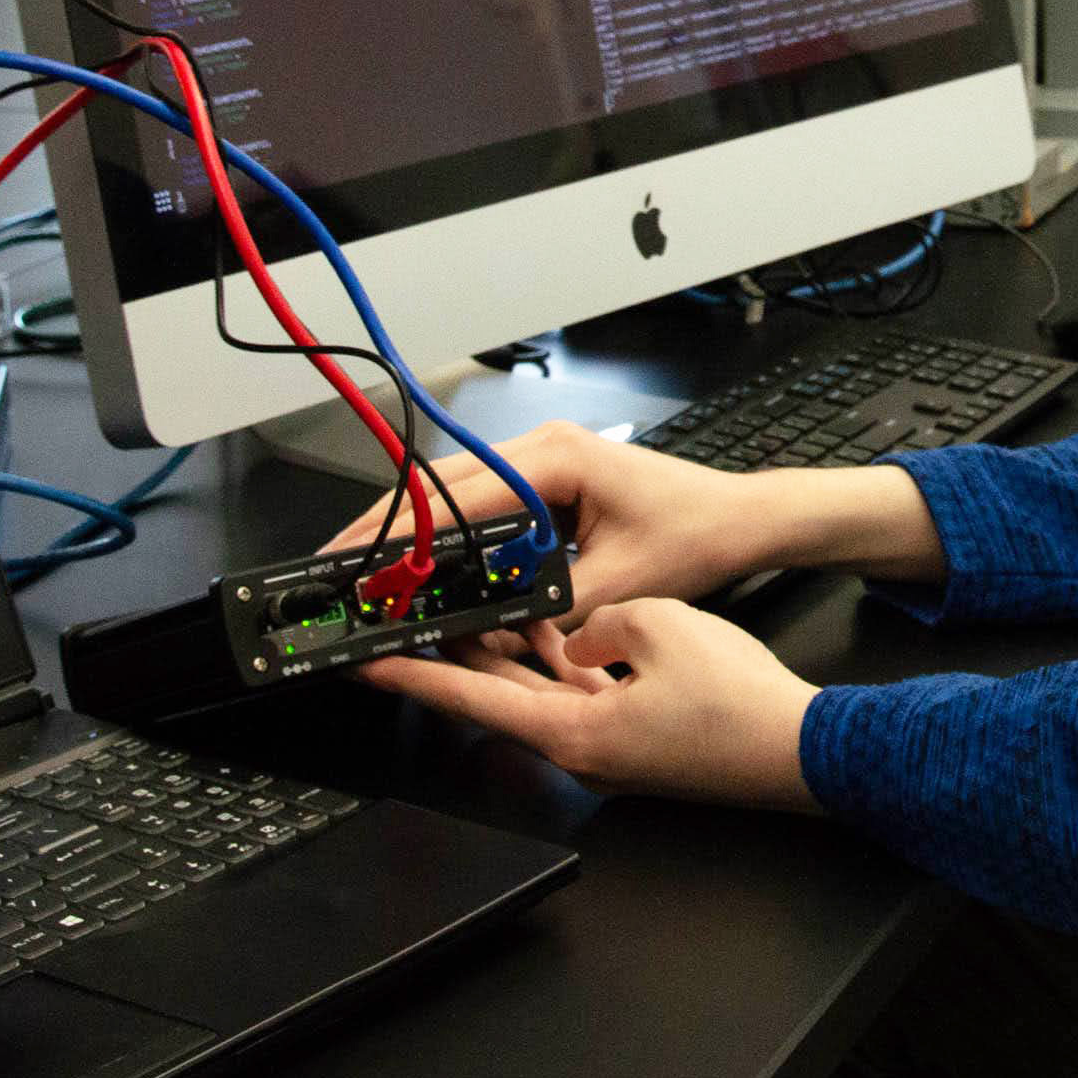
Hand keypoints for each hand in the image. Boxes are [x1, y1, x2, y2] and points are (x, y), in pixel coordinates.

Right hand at [321, 420, 778, 611]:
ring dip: (416, 527)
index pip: (459, 496)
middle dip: (389, 524)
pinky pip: (487, 502)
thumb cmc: (692, 537)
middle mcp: (544, 446)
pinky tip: (426, 560)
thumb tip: (482, 631)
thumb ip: (543, 608)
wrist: (737, 519)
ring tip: (369, 563)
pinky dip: (453, 531)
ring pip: (459, 490)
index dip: (404, 533)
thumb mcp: (615, 585)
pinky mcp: (550, 478)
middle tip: (340, 563)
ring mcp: (545, 457)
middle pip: (444, 483)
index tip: (364, 561)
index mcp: (556, 459)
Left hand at [357, 601, 821, 810]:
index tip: (361, 659)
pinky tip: (559, 623)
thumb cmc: (737, 703)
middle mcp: (578, 750)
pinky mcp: (633, 739)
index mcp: (571, 732)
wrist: (801, 750)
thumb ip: (597, 620)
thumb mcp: (657, 625)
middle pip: (494, 694)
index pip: (466, 698)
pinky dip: (559, 659)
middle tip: (409, 616)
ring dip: (511, 646)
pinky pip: (578, 695)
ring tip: (481, 600)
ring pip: (537, 690)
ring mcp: (606, 748)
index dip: (409, 674)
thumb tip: (580, 630)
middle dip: (453, 651)